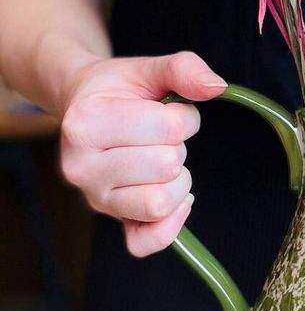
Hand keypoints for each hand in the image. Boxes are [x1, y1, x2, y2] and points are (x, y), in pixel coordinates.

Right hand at [60, 51, 226, 255]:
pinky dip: (171, 225)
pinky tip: (175, 199)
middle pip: (167, 165)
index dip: (184, 117)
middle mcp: (81, 166)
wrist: (84, 109)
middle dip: (178, 147)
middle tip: (158, 137)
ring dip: (177, 180)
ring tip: (160, 160)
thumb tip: (216, 86)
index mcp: (86, 123)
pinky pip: (146, 242)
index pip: (171, 128)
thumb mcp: (147, 69)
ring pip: (162, 202)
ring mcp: (94, 198)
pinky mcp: (110, 221)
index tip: (166, 110)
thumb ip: (182, 68)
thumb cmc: (119, 92)